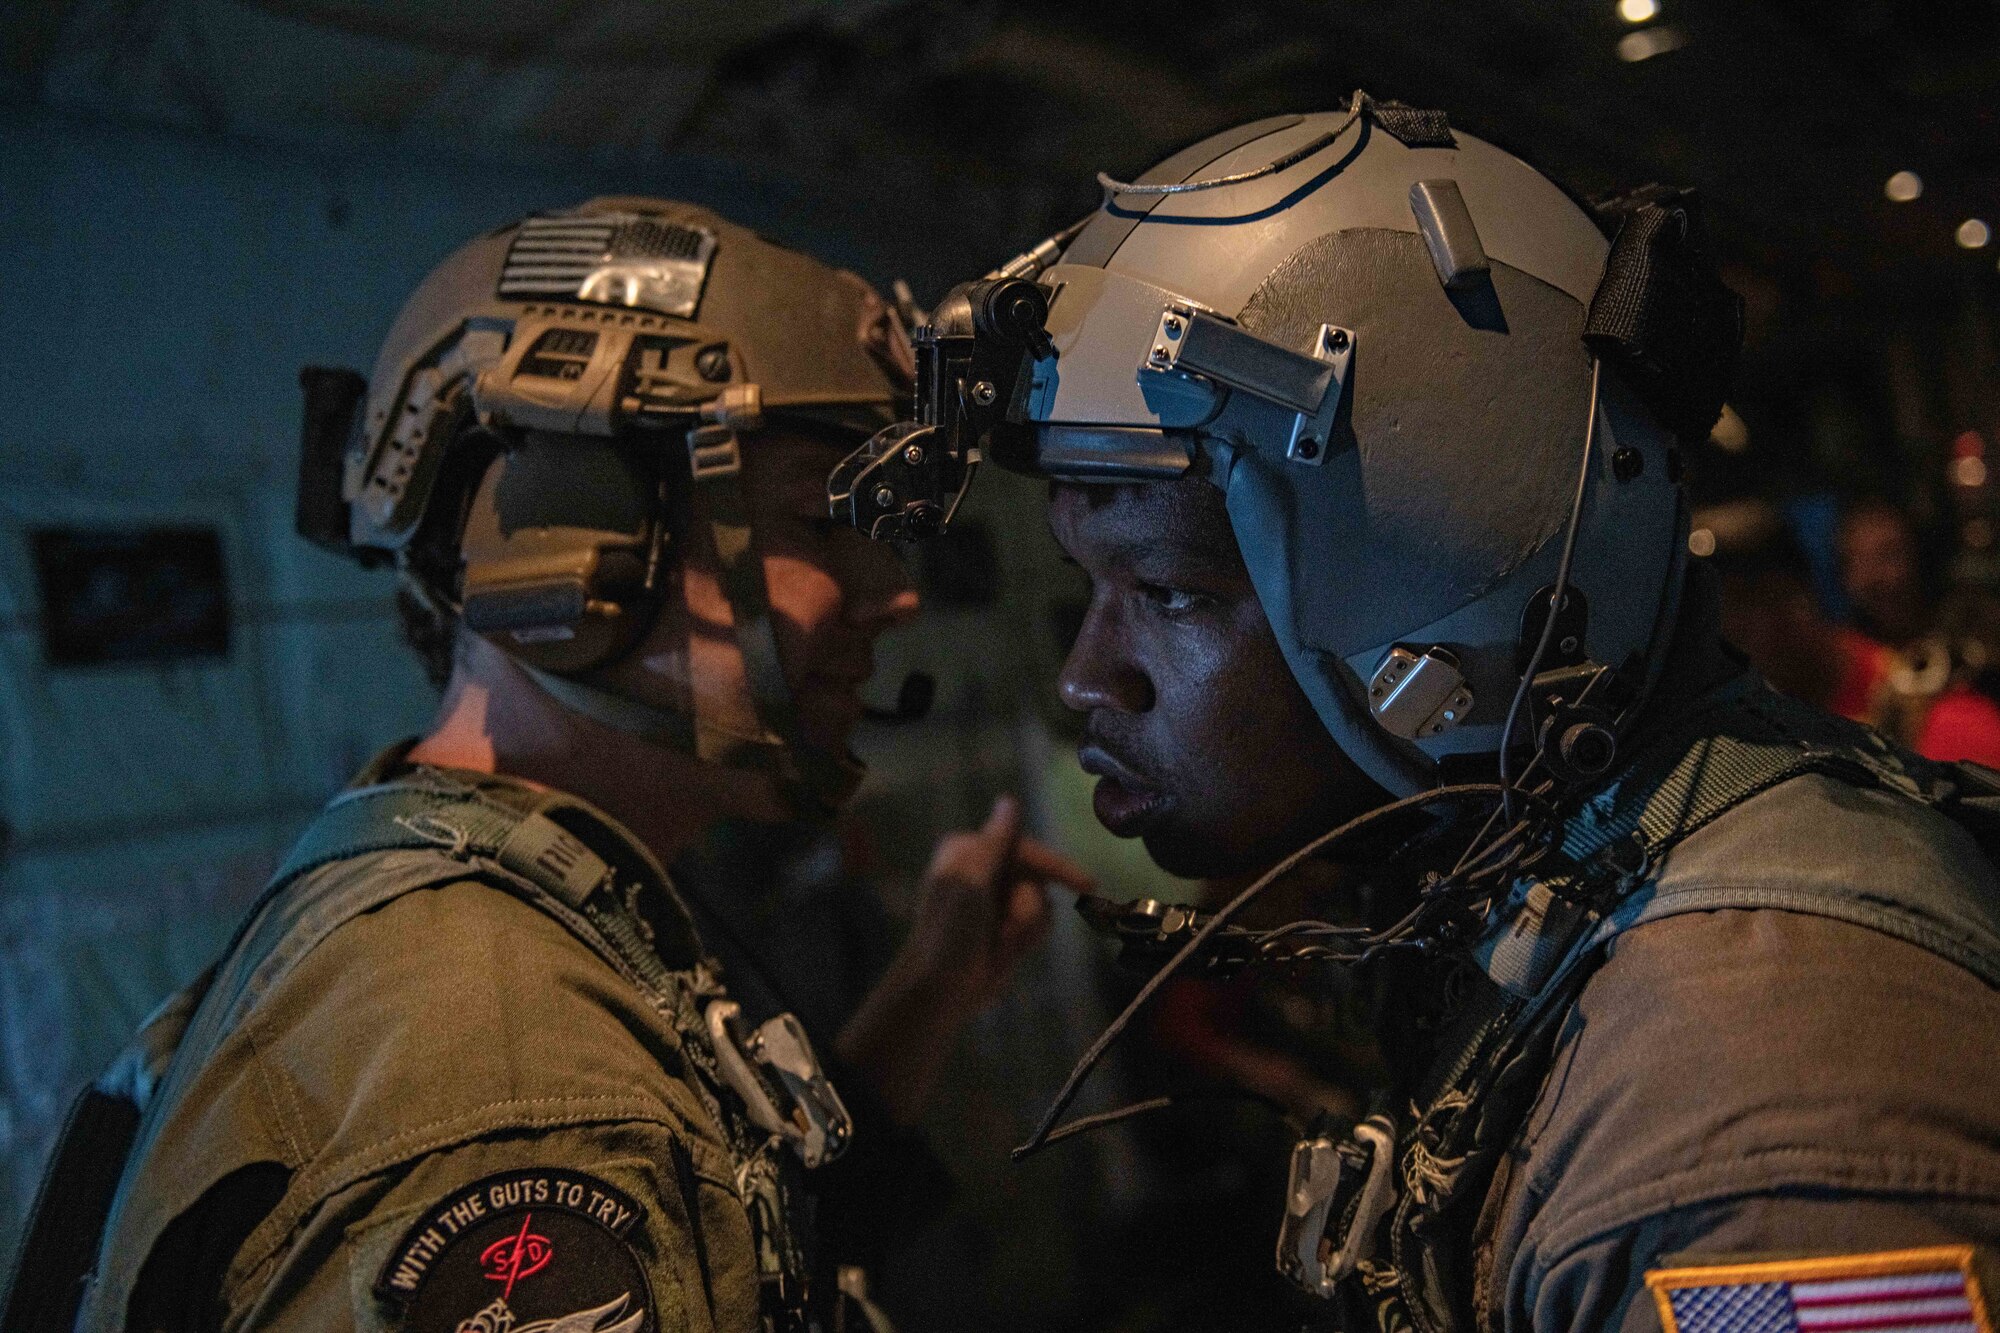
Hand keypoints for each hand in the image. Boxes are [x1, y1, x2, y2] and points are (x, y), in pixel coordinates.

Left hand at [897, 795, 1095, 1016]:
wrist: (940, 992)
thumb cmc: (949, 935)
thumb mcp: (972, 885)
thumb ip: (995, 844)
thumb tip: (1009, 800)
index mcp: (968, 852)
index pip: (1025, 848)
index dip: (1056, 867)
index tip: (1088, 885)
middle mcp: (983, 869)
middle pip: (1037, 877)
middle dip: (1027, 909)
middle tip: (1006, 933)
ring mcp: (996, 899)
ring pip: (1041, 902)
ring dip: (1025, 927)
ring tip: (999, 944)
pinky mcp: (1006, 924)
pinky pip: (1039, 923)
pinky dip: (1027, 938)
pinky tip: (1005, 952)